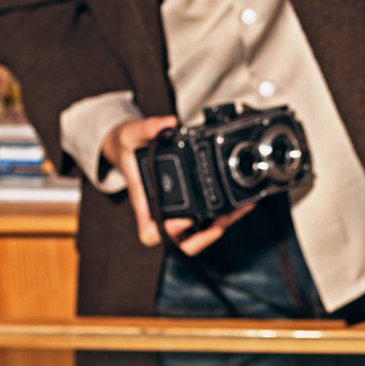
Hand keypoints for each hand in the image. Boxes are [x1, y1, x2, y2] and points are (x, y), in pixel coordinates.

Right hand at [100, 115, 252, 254]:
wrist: (127, 147)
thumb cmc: (127, 147)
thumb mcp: (131, 133)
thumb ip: (148, 127)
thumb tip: (168, 123)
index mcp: (144, 201)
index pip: (151, 233)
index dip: (169, 232)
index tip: (185, 220)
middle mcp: (160, 211)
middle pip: (181, 242)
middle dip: (203, 238)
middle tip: (220, 223)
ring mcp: (174, 210)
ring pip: (197, 234)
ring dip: (220, 227)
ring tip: (238, 211)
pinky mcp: (186, 203)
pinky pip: (205, 219)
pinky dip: (222, 214)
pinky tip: (236, 203)